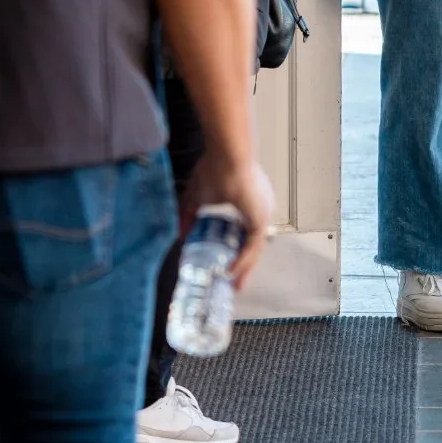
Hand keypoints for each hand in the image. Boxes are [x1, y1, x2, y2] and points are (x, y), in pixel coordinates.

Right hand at [180, 152, 275, 287]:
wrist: (226, 158)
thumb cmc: (214, 169)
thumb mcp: (196, 196)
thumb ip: (187, 215)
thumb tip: (179, 235)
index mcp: (248, 201)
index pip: (243, 230)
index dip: (234, 247)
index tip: (224, 262)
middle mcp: (259, 208)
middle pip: (251, 242)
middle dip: (241, 262)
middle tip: (231, 280)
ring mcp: (262, 213)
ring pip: (254, 247)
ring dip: (244, 267)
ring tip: (234, 284)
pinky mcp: (261, 219)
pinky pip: (253, 246)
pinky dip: (244, 260)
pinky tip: (233, 272)